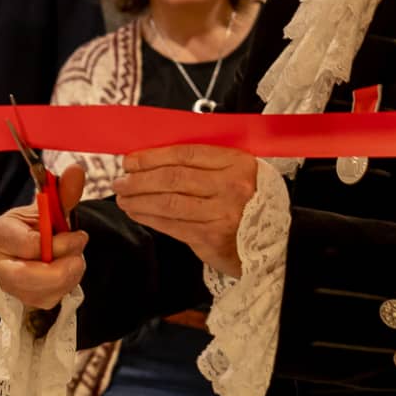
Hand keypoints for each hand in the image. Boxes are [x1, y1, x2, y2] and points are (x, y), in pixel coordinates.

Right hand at [0, 164, 89, 310]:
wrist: (32, 247)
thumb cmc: (37, 226)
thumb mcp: (49, 208)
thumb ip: (63, 192)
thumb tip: (77, 170)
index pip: (29, 245)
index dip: (60, 243)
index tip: (80, 235)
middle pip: (29, 276)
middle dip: (62, 269)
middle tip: (79, 257)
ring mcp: (8, 285)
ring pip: (43, 291)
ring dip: (69, 276)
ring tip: (75, 260)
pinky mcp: (22, 300)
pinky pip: (50, 299)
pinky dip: (66, 287)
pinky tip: (66, 272)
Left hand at [113, 145, 255, 277]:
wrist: (275, 242)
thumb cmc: (250, 204)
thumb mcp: (237, 173)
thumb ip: (205, 164)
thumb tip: (155, 159)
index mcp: (237, 163)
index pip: (185, 154)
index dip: (152, 156)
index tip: (131, 160)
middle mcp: (231, 187)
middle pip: (172, 177)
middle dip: (139, 179)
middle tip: (120, 180)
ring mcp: (222, 213)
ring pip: (168, 202)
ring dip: (138, 199)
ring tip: (123, 197)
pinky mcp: (211, 238)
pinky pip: (171, 225)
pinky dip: (149, 218)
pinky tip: (137, 213)